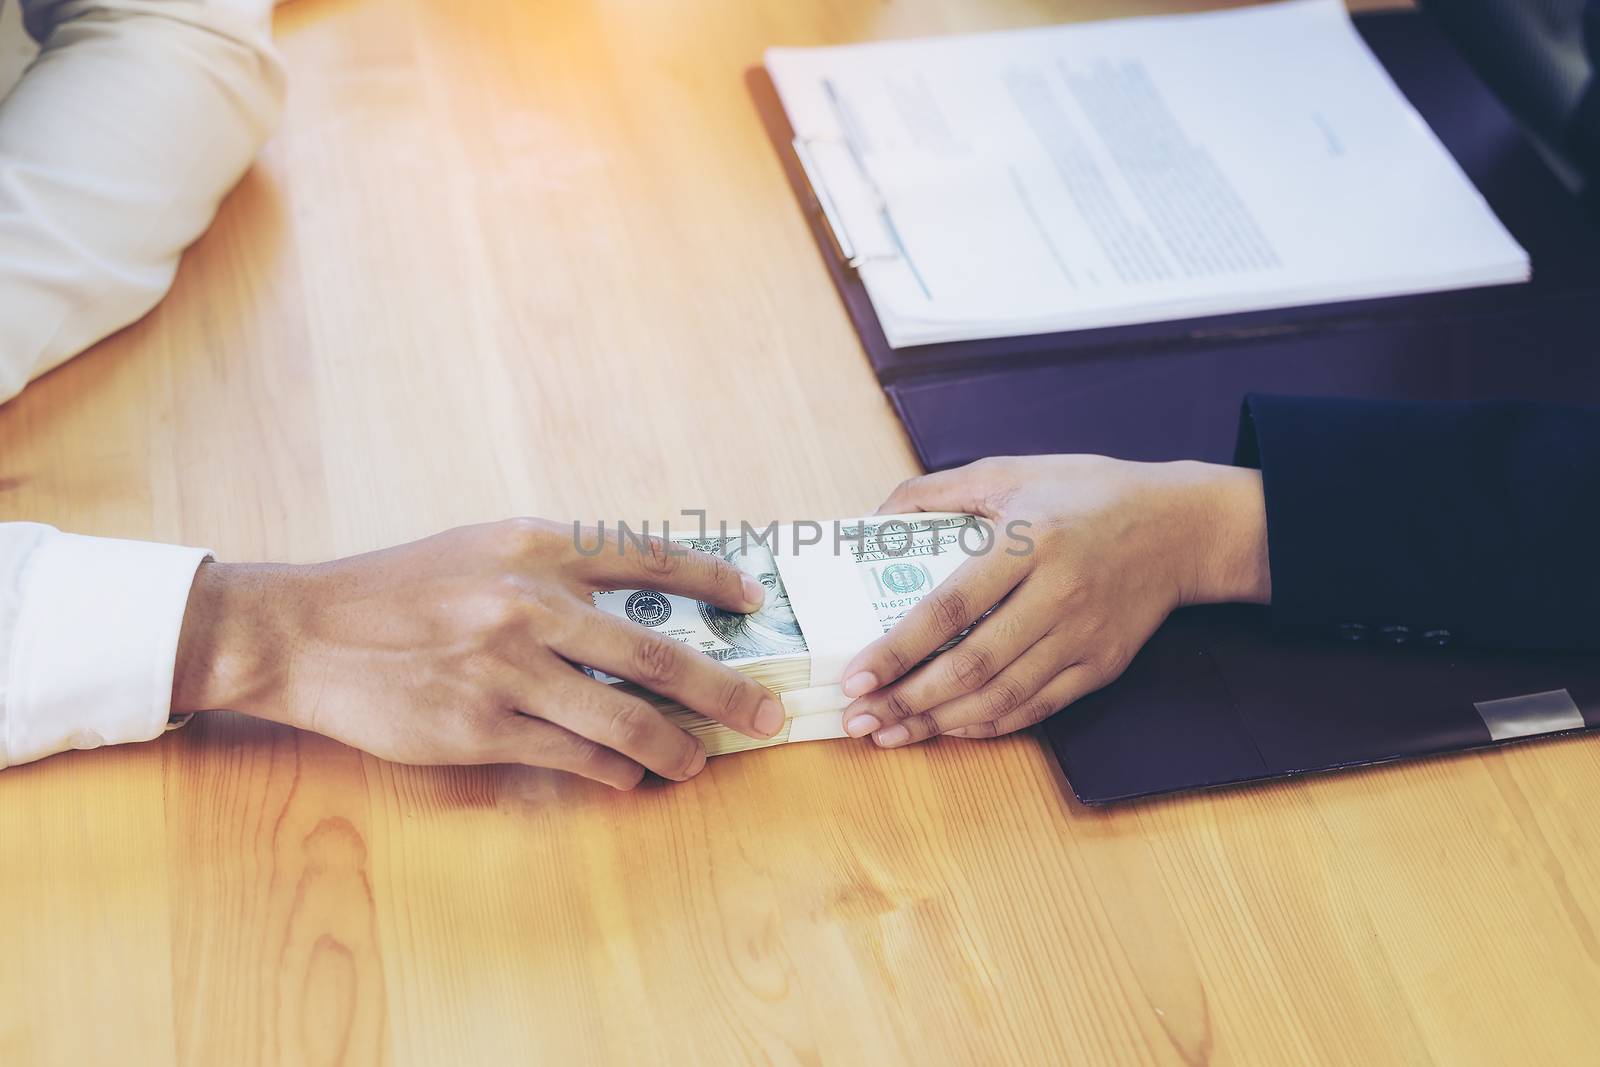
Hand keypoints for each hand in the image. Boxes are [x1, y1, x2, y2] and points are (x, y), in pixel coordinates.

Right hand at [171, 519, 786, 788]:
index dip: (712, 580)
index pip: (649, 557)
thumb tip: (638, 606)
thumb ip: (557, 571)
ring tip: (697, 763)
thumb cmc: (397, 588)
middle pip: (659, 654)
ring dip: (675, 748)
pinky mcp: (482, 729)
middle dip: (726, 690)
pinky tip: (629, 777)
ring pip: (625, 720)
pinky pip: (574, 758)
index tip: (754, 602)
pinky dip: (614, 772)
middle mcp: (531, 604)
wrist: (304, 631)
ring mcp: (508, 670)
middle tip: (767, 714)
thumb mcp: (481, 550)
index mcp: (537, 546)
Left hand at [838, 456, 1269, 747]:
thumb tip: (874, 519)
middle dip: (907, 701)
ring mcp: (1083, 635)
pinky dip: (990, 723)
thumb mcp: (1013, 470)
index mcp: (1030, 541)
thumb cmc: (1089, 492)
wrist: (1183, 526)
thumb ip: (938, 490)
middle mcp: (1057, 594)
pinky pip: (1038, 707)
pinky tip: (950, 727)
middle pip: (971, 665)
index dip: (899, 649)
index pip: (950, 607)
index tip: (856, 675)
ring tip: (891, 733)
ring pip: (1002, 696)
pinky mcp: (1102, 664)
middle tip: (859, 718)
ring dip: (939, 722)